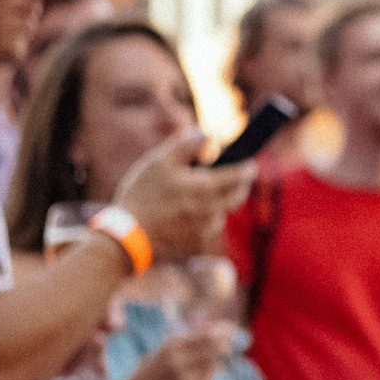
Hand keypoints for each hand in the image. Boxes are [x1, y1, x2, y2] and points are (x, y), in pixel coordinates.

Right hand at [113, 321, 236, 379]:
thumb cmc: (154, 369)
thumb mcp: (167, 350)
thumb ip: (190, 341)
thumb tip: (217, 331)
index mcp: (172, 347)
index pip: (206, 337)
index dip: (222, 333)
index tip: (231, 331)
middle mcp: (179, 362)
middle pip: (214, 351)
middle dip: (224, 347)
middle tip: (227, 348)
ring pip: (213, 367)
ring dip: (212, 366)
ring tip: (192, 371)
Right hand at [114, 130, 250, 263]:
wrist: (128, 236)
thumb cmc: (142, 194)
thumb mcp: (160, 162)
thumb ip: (187, 145)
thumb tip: (208, 136)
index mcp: (206, 188)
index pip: (239, 176)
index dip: (247, 167)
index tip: (251, 162)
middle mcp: (212, 211)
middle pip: (238, 197)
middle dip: (242, 185)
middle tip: (239, 176)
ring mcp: (205, 229)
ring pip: (222, 212)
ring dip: (220, 202)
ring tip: (207, 192)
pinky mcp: (195, 243)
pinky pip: (208, 227)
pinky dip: (205, 217)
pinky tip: (190, 211)